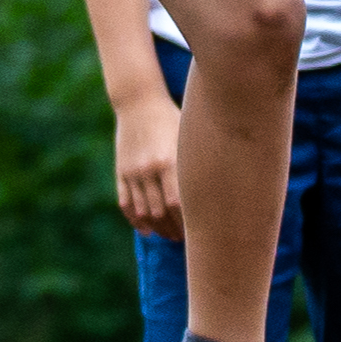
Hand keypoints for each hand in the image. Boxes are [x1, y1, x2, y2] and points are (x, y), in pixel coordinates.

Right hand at [115, 98, 186, 240]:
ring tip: (170, 236)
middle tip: (187, 240)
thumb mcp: (187, 137)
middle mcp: (149, 169)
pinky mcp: (121, 171)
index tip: (200, 231)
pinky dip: (135, 220)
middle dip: (174, 230)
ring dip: (157, 228)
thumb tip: (219, 188)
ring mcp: (133, 171)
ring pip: (143, 211)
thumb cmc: (172, 117)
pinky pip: (126, 202)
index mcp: (169, 161)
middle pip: (161, 212)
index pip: (178, 204)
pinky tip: (146, 229)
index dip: (188, 222)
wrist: (139, 101)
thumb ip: (196, 162)